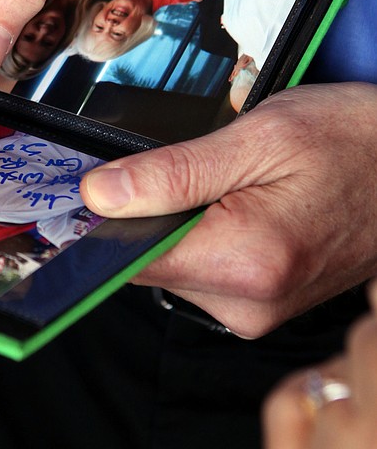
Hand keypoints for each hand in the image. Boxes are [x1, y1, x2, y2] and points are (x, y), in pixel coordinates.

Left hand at [80, 83, 376, 336]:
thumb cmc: (355, 142)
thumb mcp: (262, 136)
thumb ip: (173, 172)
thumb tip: (98, 196)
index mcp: (245, 261)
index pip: (129, 260)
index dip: (103, 222)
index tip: (97, 190)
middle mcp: (248, 304)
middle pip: (149, 263)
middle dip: (154, 214)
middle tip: (202, 167)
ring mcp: (258, 312)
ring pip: (174, 266)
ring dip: (184, 223)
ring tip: (237, 184)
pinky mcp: (264, 306)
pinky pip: (205, 270)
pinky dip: (208, 235)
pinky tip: (246, 206)